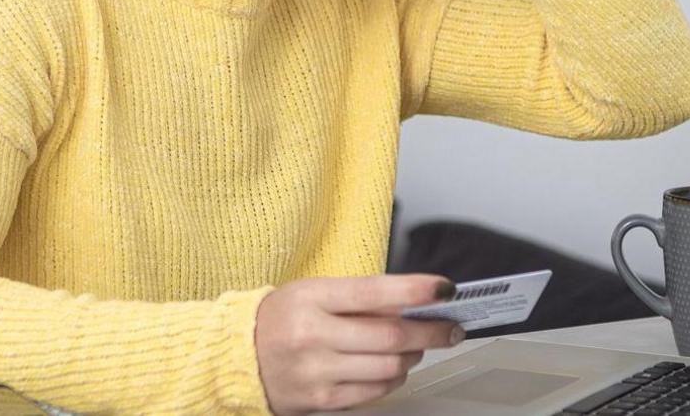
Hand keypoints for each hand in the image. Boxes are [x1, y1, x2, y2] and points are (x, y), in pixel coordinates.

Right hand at [255, 273, 462, 414]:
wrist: (237, 355)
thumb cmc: (283, 317)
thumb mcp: (314, 292)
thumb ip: (359, 297)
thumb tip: (413, 303)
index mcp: (312, 298)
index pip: (374, 291)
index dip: (416, 290)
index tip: (445, 289)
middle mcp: (312, 335)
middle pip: (390, 336)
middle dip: (430, 331)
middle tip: (451, 328)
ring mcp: (316, 371)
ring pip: (388, 368)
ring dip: (413, 356)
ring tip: (417, 346)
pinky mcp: (320, 400)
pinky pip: (373, 392)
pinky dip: (393, 379)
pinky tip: (395, 368)